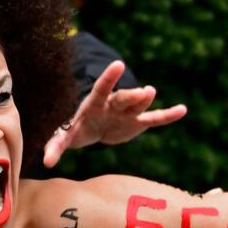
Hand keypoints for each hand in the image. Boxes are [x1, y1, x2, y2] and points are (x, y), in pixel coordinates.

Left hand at [42, 60, 186, 166]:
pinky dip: (167, 116)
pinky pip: (154, 120)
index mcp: (93, 104)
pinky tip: (183, 110)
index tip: (118, 65)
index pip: (101, 89)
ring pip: (137, 106)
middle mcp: (112, 105)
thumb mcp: (64, 137)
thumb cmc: (75, 129)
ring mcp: (126, 113)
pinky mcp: (137, 123)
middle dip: (132, 96)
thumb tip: (45, 162)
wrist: (92, 128)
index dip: (109, 78)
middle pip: (122, 98)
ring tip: (151, 92)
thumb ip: (56, 146)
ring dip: (143, 100)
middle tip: (145, 91)